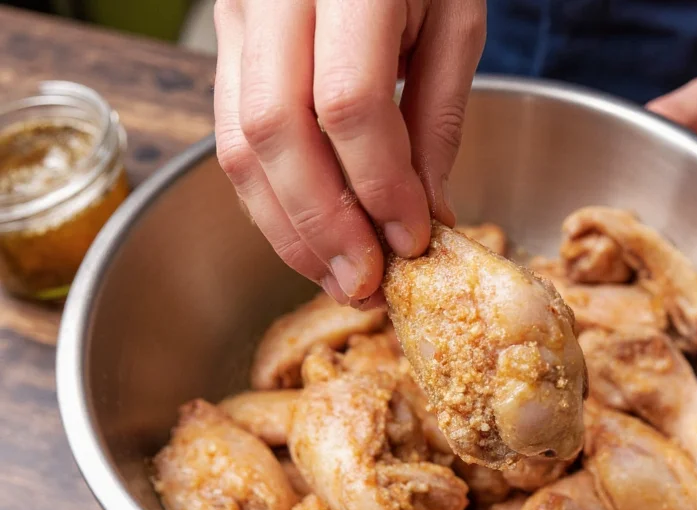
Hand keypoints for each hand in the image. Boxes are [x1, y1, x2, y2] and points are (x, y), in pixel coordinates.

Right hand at [213, 0, 485, 306]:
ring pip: (238, 143)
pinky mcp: (227, 40)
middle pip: (276, 132)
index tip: (412, 239)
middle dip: (322, 224)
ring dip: (286, 226)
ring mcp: (238, 15)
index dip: (379, 184)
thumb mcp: (456, 20)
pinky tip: (306, 234)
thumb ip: (438, 117)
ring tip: (334, 276)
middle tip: (364, 282)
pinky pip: (228, 134)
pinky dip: (268, 197)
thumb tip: (425, 215)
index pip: (349, 102)